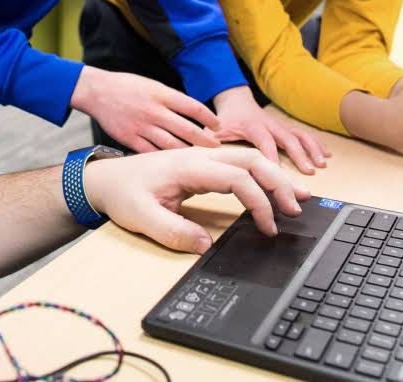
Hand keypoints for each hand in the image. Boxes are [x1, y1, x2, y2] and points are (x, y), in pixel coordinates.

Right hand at [71, 66, 220, 152]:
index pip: (193, 107)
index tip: (218, 126)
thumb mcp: (152, 86)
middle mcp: (154, 111)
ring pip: (172, 145)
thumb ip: (171, 99)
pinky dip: (164, 158)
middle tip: (216, 147)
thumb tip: (192, 113)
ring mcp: (142, 126)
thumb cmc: (126, 86)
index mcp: (161, 94)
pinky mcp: (130, 139)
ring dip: (188, 152)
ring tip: (199, 157)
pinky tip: (173, 163)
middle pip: (187, 129)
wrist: (96, 91)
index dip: (209, 118)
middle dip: (205, 141)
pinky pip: (152, 152)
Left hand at [85, 147, 311, 252]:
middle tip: (297, 208)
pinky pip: (239, 164)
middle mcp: (199, 156)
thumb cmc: (122, 193)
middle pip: (251, 160)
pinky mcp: (202, 165)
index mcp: (187, 165)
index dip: (258, 200)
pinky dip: (261, 175)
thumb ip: (171, 231)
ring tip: (298, 198)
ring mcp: (202, 157)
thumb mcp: (140, 217)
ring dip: (274, 176)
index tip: (267, 226)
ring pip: (249, 159)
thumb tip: (204, 245)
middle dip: (278, 182)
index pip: (236, 176)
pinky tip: (273, 190)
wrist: (104, 178)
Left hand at [211, 86, 330, 174]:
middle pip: (286, 140)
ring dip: (312, 150)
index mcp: (250, 126)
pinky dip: (316, 144)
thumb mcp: (213, 129)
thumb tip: (202, 155)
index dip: (271, 157)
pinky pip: (303, 134)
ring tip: (322, 164)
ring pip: (299, 135)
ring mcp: (279, 125)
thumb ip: (207, 141)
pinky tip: (327, 155)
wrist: (233, 98)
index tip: (278, 175)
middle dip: (299, 156)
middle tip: (309, 173)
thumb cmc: (224, 118)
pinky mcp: (285, 126)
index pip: (263, 142)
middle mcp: (268, 124)